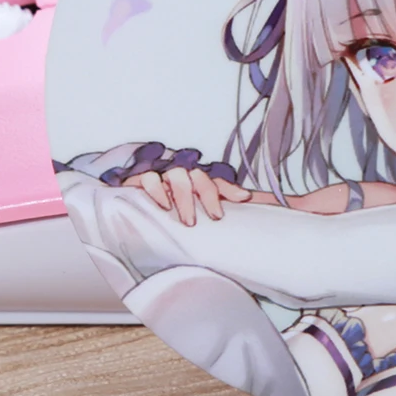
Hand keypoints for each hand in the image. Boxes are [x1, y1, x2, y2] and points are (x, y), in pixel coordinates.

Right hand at [123, 168, 251, 225]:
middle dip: (206, 197)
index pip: (215, 181)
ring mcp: (162, 175)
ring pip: (176, 175)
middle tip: (212, 218)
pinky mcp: (141, 179)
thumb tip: (258, 200)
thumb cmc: (174, 205)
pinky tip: (163, 205)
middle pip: (198, 177)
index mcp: (198, 180)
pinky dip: (157, 190)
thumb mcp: (199, 206)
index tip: (237, 203)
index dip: (227, 190)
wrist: (137, 199)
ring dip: (184, 197)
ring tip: (188, 220)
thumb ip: (225, 201)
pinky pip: (149, 178)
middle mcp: (183, 174)